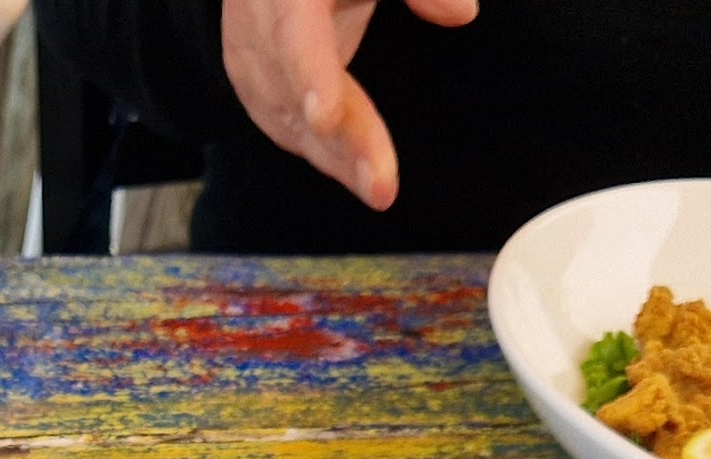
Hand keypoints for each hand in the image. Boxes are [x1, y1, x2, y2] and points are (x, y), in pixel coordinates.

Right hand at [221, 0, 476, 209]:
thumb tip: (463, 15)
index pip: (295, 33)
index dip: (309, 74)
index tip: (324, 119)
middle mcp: (260, 19)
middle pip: (295, 90)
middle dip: (341, 140)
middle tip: (381, 187)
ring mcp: (248, 50)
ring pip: (287, 118)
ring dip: (333, 158)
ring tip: (378, 188)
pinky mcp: (247, 75)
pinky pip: (278, 123)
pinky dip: (317, 149)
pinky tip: (350, 169)